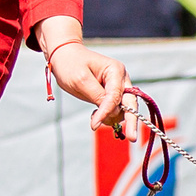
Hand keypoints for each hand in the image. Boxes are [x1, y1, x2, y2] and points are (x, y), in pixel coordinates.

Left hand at [37, 16, 128, 132]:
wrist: (63, 57)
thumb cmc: (70, 65)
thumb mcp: (80, 80)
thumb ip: (97, 96)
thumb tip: (111, 113)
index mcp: (116, 71)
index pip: (116, 96)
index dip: (107, 111)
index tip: (94, 124)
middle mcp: (121, 79)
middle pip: (130, 103)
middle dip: (131, 121)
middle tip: (131, 138)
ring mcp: (118, 88)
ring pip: (122, 110)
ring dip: (111, 118)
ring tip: (94, 119)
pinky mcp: (111, 96)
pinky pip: (114, 111)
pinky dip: (106, 116)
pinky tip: (95, 116)